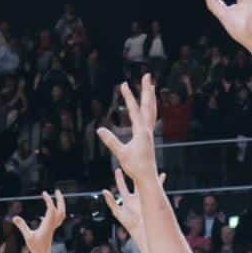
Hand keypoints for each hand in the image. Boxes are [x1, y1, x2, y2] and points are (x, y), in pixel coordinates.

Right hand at [94, 75, 160, 191]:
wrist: (147, 177)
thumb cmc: (135, 167)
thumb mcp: (121, 153)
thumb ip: (111, 140)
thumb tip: (99, 129)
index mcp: (142, 131)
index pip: (134, 110)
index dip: (128, 97)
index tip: (123, 84)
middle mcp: (148, 129)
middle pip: (148, 105)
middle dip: (147, 89)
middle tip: (148, 75)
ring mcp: (149, 133)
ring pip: (152, 110)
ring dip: (150, 97)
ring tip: (151, 86)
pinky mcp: (148, 137)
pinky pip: (151, 118)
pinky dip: (150, 109)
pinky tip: (148, 108)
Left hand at [102, 169, 152, 250]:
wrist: (144, 230)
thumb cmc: (131, 224)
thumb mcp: (118, 212)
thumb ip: (111, 201)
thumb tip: (104, 191)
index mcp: (127, 200)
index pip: (122, 186)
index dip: (119, 178)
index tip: (118, 169)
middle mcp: (136, 197)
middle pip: (133, 182)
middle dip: (133, 173)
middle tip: (132, 162)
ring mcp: (145, 198)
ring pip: (145, 183)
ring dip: (147, 175)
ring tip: (147, 166)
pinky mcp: (152, 200)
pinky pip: (156, 189)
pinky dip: (159, 182)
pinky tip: (161, 175)